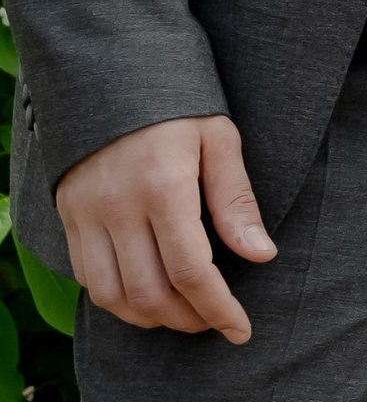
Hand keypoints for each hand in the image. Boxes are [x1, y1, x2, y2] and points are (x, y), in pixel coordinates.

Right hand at [55, 115, 273, 341]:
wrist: (112, 72)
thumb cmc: (178, 103)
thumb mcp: (219, 139)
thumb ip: (236, 201)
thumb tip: (262, 255)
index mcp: (163, 186)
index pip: (191, 271)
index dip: (218, 309)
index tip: (241, 330)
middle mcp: (118, 205)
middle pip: (150, 292)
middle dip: (188, 319)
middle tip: (215, 321)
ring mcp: (86, 213)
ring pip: (111, 295)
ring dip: (150, 317)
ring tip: (183, 314)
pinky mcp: (68, 214)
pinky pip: (86, 276)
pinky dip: (115, 299)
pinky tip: (145, 293)